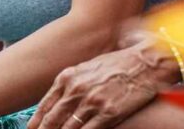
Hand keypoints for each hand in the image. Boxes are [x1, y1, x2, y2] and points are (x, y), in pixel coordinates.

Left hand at [27, 41, 178, 128]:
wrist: (146, 61)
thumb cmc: (119, 63)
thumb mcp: (89, 67)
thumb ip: (72, 82)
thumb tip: (59, 99)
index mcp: (69, 76)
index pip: (45, 105)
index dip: (36, 122)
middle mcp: (77, 88)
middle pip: (52, 120)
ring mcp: (92, 102)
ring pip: (68, 128)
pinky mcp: (108, 113)